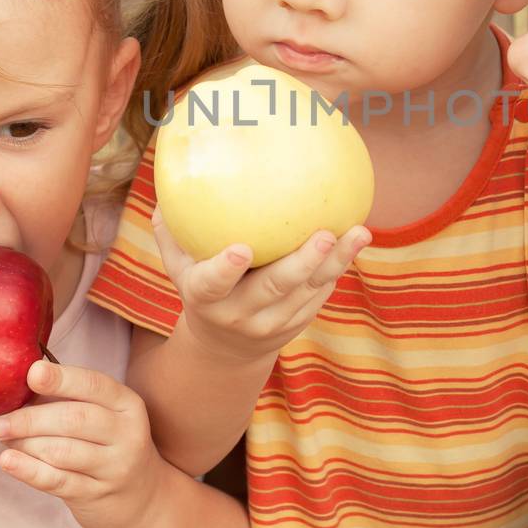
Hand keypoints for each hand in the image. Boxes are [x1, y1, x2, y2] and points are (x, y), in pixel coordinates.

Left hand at [0, 361, 166, 527]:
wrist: (142, 498)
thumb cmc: (109, 446)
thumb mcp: (105, 416)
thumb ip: (70, 399)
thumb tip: (18, 382)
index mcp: (127, 404)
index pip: (94, 385)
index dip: (61, 379)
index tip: (31, 374)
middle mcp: (127, 433)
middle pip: (73, 419)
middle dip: (29, 418)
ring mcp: (115, 467)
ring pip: (62, 451)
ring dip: (25, 443)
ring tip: (2, 439)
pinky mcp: (97, 494)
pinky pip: (58, 481)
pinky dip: (28, 470)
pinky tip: (8, 461)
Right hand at [152, 206, 371, 363]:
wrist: (225, 348)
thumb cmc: (201, 286)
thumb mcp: (179, 267)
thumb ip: (172, 231)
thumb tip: (168, 179)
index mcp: (205, 298)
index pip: (212, 285)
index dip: (225, 270)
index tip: (241, 249)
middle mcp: (240, 314)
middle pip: (274, 289)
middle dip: (301, 263)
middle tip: (325, 234)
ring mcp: (272, 323)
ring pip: (307, 292)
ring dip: (336, 262)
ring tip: (359, 232)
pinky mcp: (298, 324)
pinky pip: (320, 295)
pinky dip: (339, 268)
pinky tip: (357, 239)